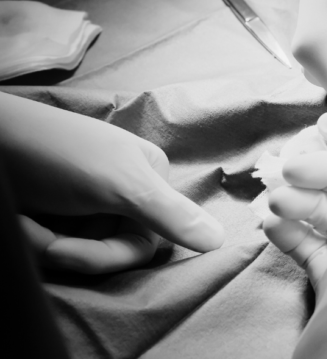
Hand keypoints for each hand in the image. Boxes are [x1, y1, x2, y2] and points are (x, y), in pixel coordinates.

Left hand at [0, 93, 223, 273]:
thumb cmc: (57, 154)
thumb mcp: (120, 186)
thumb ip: (171, 215)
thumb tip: (222, 241)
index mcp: (150, 179)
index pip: (146, 243)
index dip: (104, 256)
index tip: (63, 250)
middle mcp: (124, 190)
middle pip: (114, 249)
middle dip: (72, 250)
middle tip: (39, 238)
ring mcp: (89, 199)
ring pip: (83, 248)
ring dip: (48, 243)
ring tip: (25, 223)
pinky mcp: (58, 206)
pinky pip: (58, 240)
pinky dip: (35, 236)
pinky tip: (21, 220)